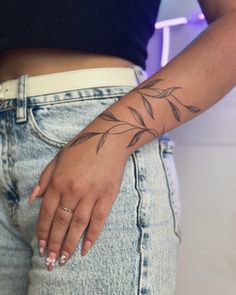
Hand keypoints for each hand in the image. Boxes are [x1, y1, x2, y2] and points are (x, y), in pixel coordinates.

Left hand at [28, 131, 128, 270]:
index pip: (46, 213)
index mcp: (59, 182)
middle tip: (50, 261)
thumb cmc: (82, 147)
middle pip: (61, 223)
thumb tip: (33, 199)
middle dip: (53, 244)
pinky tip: (86, 248)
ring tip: (64, 259)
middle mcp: (73, 191)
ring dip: (70, 244)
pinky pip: (98, 220)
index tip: (40, 246)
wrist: (108, 139)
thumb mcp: (58, 159)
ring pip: (78, 225)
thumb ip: (45, 179)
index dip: (42, 231)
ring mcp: (91, 195)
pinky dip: (92, 236)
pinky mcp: (107, 196)